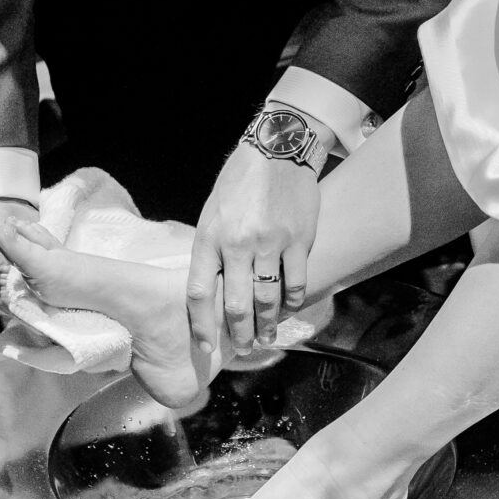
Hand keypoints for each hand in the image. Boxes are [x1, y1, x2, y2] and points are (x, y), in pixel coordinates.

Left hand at [189, 114, 326, 357]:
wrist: (277, 149)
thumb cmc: (239, 182)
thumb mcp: (212, 212)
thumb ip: (211, 249)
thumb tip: (213, 289)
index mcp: (209, 236)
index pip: (199, 293)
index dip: (201, 326)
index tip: (205, 347)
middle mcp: (238, 242)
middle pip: (236, 304)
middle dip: (238, 334)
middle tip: (242, 349)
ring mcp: (271, 242)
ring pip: (268, 298)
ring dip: (267, 324)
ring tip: (266, 338)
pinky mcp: (299, 239)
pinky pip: (295, 282)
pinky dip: (292, 301)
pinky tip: (288, 308)